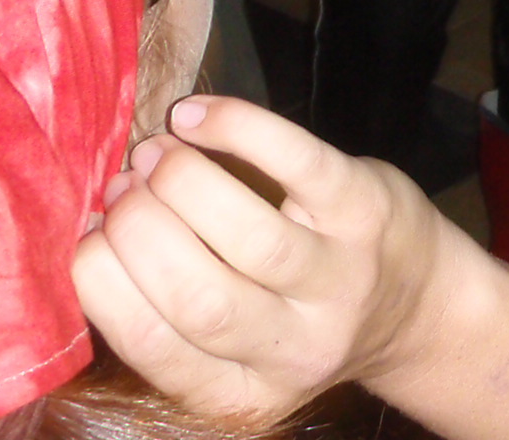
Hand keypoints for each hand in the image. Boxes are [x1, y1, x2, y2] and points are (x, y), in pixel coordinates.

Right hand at [74, 96, 452, 421]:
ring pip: (249, 235)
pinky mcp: (366, 212)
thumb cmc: (300, 310)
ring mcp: (338, 279)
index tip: (89, 237)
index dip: (107, 283)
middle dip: (141, 233)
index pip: (155, 347)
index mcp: (240, 392)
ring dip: (183, 183)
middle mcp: (294, 347)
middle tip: (122, 190)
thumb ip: (173, 295)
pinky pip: (299, 162)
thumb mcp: (238, 340)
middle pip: (199, 297)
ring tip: (155, 154)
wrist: (420, 305)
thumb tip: (98, 214)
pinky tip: (195, 116)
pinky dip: (239, 129)